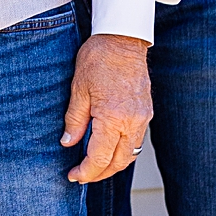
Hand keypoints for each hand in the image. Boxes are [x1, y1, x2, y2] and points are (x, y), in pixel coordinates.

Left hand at [62, 32, 150, 183]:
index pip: (99, 157)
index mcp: (113, 117)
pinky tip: (108, 148)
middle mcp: (132, 121)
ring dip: (112, 164)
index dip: (86, 171)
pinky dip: (122, 151)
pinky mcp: (146, 112)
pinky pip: (136, 141)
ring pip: (130, 154)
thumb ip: (75, 120)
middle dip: (99, 173)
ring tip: (93, 166)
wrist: (123, 39)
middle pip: (118, 162)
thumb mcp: (78, 89)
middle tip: (82, 175)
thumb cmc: (99, 58)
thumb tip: (68, 142)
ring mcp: (143, 118)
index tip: (74, 175)